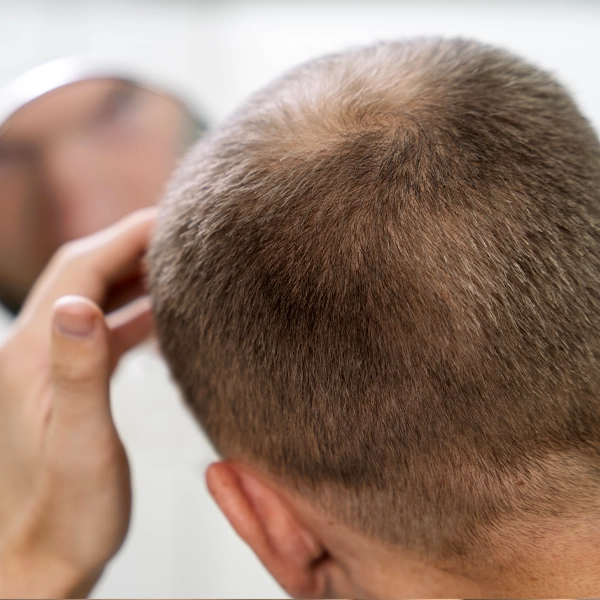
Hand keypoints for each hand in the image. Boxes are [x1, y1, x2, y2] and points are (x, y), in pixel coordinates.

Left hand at [0, 209, 155, 597]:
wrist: (40, 555)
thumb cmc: (65, 511)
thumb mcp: (78, 444)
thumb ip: (78, 373)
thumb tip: (77, 305)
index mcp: (33, 357)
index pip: (80, 271)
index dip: (125, 237)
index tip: (170, 217)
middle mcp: (36, 352)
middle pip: (84, 273)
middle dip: (130, 245)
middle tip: (180, 231)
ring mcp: (51, 367)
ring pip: (93, 298)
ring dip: (132, 275)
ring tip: (177, 264)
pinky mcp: (68, 383)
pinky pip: (103, 331)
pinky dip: (132, 312)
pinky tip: (161, 315)